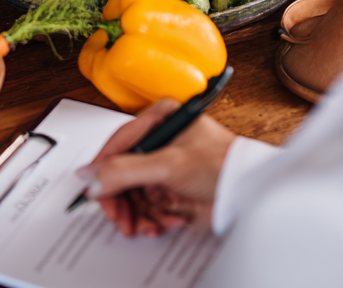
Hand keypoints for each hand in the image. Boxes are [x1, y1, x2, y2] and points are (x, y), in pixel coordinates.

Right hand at [78, 99, 235, 236]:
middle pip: (123, 170)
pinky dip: (156, 217)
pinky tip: (169, 220)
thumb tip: (91, 176)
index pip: (118, 143)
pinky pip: (150, 204)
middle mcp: (160, 138)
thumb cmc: (223, 164)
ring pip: (135, 191)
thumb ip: (125, 170)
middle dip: (124, 199)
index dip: (103, 167)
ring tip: (152, 224)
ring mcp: (165, 163)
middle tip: (123, 220)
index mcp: (159, 118)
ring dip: (141, 213)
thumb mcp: (167, 165)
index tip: (93, 189)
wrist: (251, 192)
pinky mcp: (172, 185)